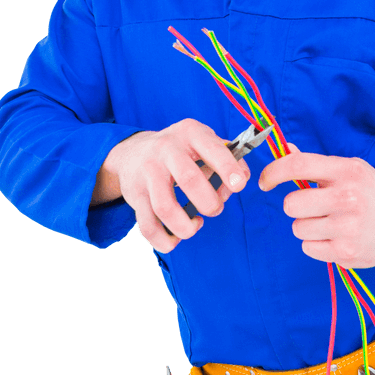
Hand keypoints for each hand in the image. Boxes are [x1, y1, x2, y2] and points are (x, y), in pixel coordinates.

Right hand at [97, 118, 250, 252]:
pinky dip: (165, 241)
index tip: (238, 186)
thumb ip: (228, 156)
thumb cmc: (180, 150)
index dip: (227, 168)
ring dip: (187, 227)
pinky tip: (176, 237)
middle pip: (189, 179)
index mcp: (190, 133)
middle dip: (210, 202)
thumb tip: (242, 179)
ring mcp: (147, 173)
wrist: (133, 152)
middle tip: (215, 209)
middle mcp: (166, 150)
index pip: (211, 149)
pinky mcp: (135, 197)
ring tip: (196, 224)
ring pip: (165, 208)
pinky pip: (148, 227)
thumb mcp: (203, 141)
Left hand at [258, 145, 374, 268]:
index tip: (265, 182)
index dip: (273, 172)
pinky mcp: (347, 252)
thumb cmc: (370, 192)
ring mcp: (349, 227)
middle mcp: (349, 197)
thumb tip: (285, 149)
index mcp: (347, 171)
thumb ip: (315, 164)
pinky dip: (316, 244)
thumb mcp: (349, 170)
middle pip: (292, 204)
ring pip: (298, 228)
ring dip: (307, 226)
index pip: (298, 165)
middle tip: (313, 207)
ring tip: (329, 223)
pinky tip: (336, 237)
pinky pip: (308, 248)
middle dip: (296, 206)